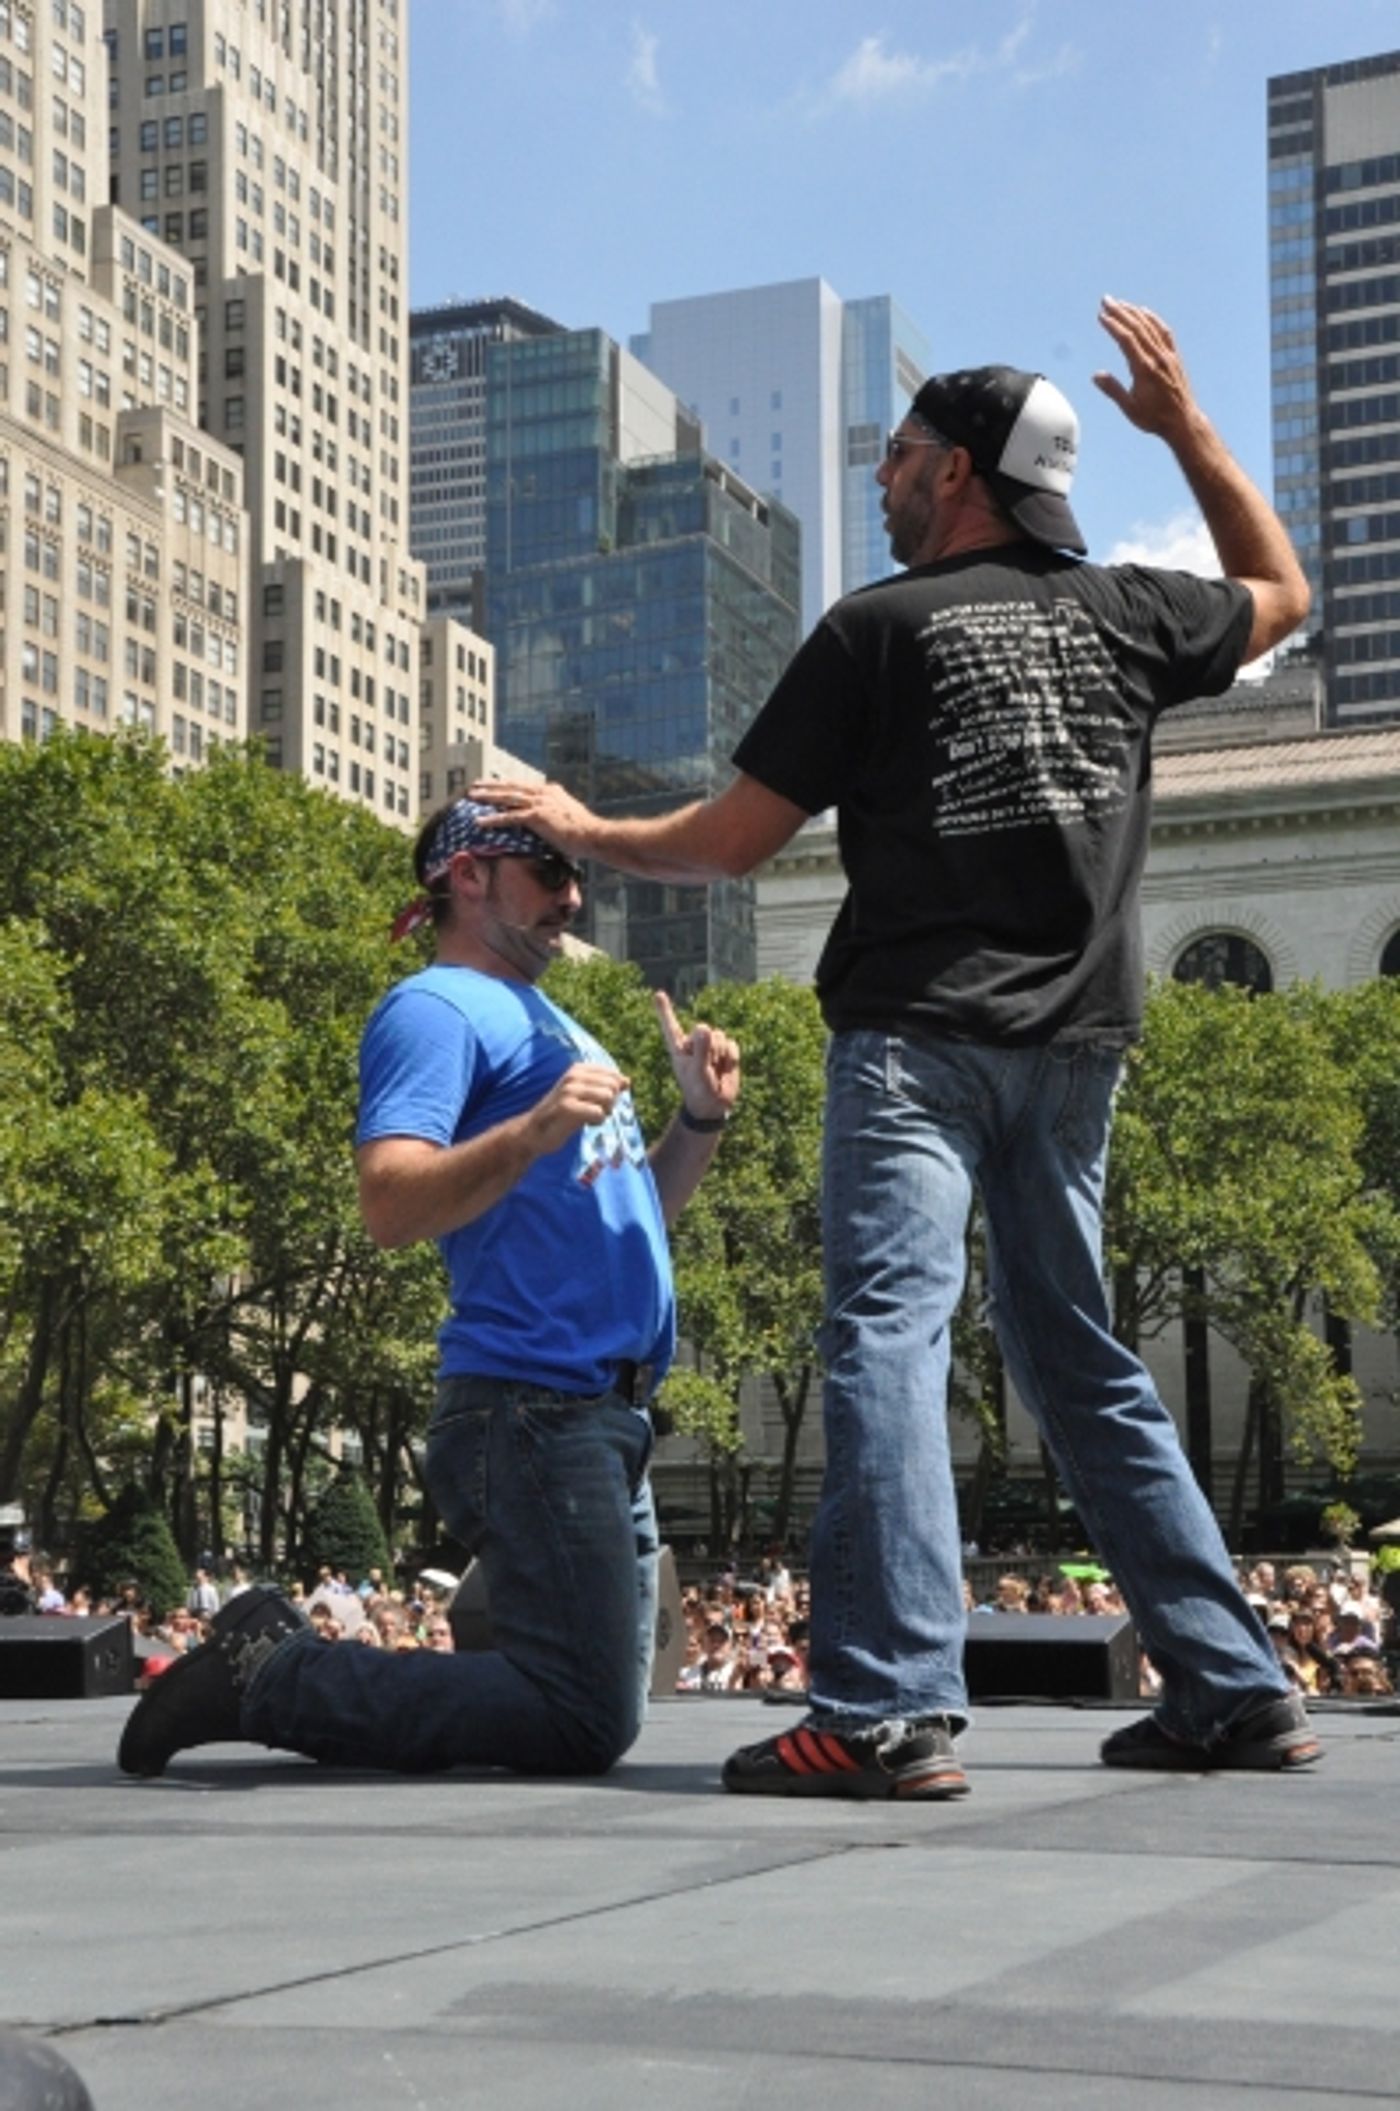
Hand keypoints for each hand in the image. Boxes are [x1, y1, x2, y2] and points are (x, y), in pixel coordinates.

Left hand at [467, 779, 597, 854]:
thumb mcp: (568, 817)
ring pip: (507, 797)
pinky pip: (510, 817)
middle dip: (492, 786)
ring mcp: (540, 803)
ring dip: (488, 797)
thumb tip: (550, 822)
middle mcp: (544, 793)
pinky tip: (480, 821)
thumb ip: (555, 815)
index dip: (507, 785)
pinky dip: (493, 819)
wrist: (594, 835)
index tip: (493, 784)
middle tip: (475, 785)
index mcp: (551, 791)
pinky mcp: (537, 816)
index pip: (523, 786)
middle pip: (512, 787)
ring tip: (472, 797)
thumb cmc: (585, 833)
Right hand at [526, 1061, 628, 1154]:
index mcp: (578, 1069)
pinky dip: (597, 1121)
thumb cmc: (564, 1113)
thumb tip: (628, 1081)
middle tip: (595, 1111)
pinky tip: (585, 1123)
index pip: (614, 1075)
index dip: (613, 1092)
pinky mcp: (567, 1107)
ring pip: (608, 1097)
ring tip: (589, 1117)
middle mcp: (573, 1076)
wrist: (535, 1131)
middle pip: (613, 1087)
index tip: (599, 1102)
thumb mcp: (586, 1096)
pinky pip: (598, 1112)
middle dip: (610, 1103)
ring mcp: (569, 1090)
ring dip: (604, 1112)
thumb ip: (606, 1087)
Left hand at [654, 990, 739, 1123]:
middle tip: (706, 1067)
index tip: (657, 994)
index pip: (671, 1026)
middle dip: (709, 1048)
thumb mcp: (697, 1072)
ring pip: (720, 1035)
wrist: (715, 1105)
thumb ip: (701, 1050)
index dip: (664, 1010)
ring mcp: (711, 1046)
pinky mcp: (726, 1051)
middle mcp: (694, 1043)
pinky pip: (732, 1044)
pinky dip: (731, 1057)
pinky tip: (726, 1068)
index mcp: (679, 1048)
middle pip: (703, 1029)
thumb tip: (704, 1027)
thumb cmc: (698, 1091)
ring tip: (714, 1069)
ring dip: (719, 1053)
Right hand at [1092, 297, 1200, 441]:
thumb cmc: (1155, 418)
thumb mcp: (1130, 408)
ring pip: (1149, 326)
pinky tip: (1144, 312)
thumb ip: (1113, 390)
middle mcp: (1157, 358)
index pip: (1126, 340)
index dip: (1113, 325)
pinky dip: (1153, 319)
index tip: (1101, 315)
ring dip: (1134, 312)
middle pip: (1137, 327)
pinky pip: (1164, 332)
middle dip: (1120, 311)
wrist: (1183, 421)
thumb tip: (1096, 375)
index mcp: (1144, 369)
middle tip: (1106, 299)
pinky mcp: (1174, 357)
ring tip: (1120, 303)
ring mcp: (1167, 355)